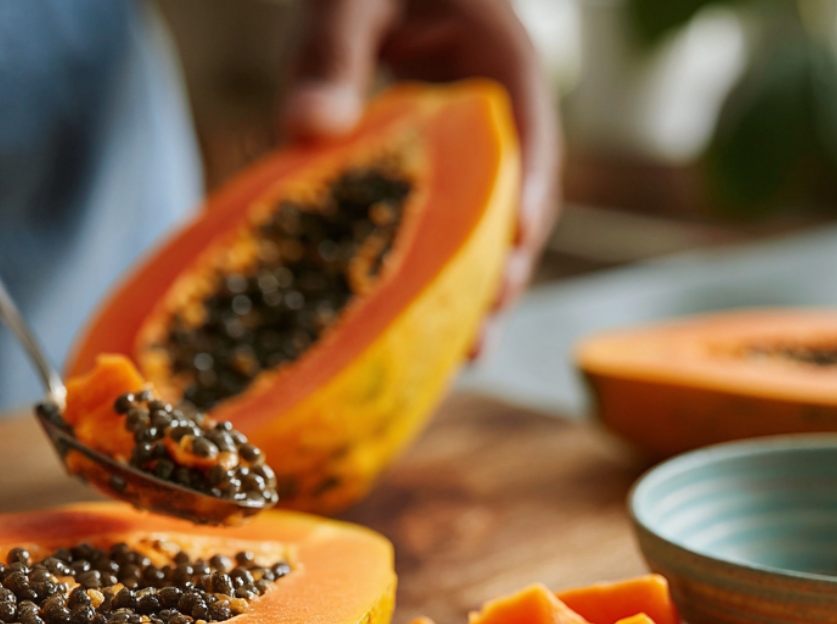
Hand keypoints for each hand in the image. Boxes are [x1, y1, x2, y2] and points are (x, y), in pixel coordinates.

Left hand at [282, 0, 561, 312]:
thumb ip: (332, 50)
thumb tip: (304, 130)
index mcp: (504, 71)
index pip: (532, 140)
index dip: (529, 195)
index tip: (516, 246)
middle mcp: (498, 128)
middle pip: (515, 212)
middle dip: (500, 278)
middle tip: (477, 340)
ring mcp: (470, 163)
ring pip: (482, 236)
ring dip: (471, 296)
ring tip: (455, 359)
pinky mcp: (436, 184)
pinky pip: (441, 235)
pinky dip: (429, 279)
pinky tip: (408, 329)